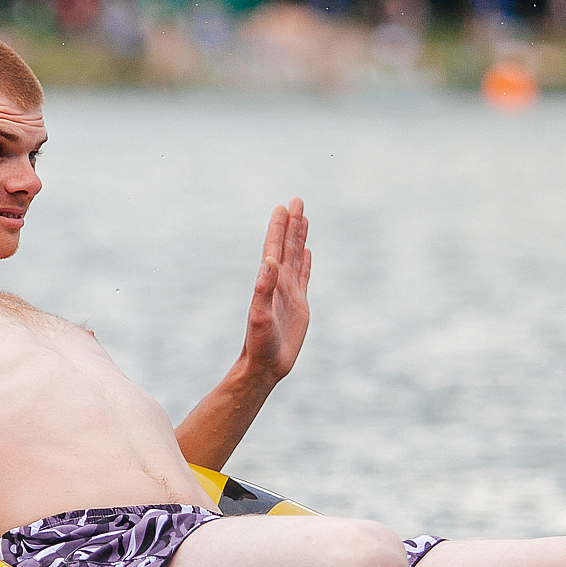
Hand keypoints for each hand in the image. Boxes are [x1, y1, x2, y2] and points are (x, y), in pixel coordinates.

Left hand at [242, 199, 311, 381]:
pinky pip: (303, 277)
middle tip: (297, 200)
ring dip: (299, 238)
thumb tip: (269, 262)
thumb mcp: (260, 316)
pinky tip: (306, 251)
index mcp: (268, 283)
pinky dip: (305, 262)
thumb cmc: (259, 344)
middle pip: (286, 247)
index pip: (274, 249)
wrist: (265, 365)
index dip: (278, 228)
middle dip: (291, 224)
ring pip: (295, 258)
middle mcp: (278, 283)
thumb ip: (263, 289)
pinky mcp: (299, 305)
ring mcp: (289, 293)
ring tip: (304, 217)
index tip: (283, 207)